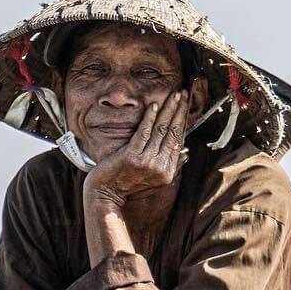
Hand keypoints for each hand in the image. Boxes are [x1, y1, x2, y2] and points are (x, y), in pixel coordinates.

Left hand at [82, 91, 190, 208]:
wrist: (105, 195)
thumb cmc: (126, 186)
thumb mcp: (153, 181)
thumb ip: (170, 167)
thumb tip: (185, 152)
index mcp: (166, 172)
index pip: (177, 141)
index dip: (181, 121)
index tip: (184, 106)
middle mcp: (159, 167)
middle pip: (172, 133)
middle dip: (179, 111)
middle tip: (183, 94)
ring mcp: (146, 161)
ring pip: (161, 130)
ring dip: (168, 109)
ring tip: (174, 95)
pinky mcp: (132, 156)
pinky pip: (144, 132)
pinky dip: (150, 118)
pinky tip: (154, 105)